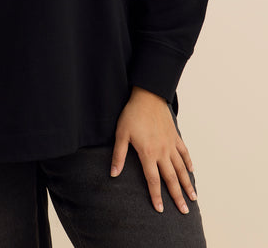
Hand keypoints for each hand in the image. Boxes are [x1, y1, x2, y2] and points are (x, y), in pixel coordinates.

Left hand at [110, 86, 196, 213]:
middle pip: (171, 178)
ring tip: (193, 198)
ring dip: (187, 183)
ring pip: (181, 168)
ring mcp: (171, 144)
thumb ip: (119, 155)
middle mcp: (162, 152)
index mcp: (148, 154)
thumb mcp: (121, 134)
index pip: (153, 180)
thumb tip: (113, 174)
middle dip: (177, 196)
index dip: (156, 196)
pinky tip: (191, 170)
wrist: (148, 96)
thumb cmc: (132, 114)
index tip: (160, 210)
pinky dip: (188, 162)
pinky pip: (184, 152)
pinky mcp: (175, 136)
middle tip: (184, 211)